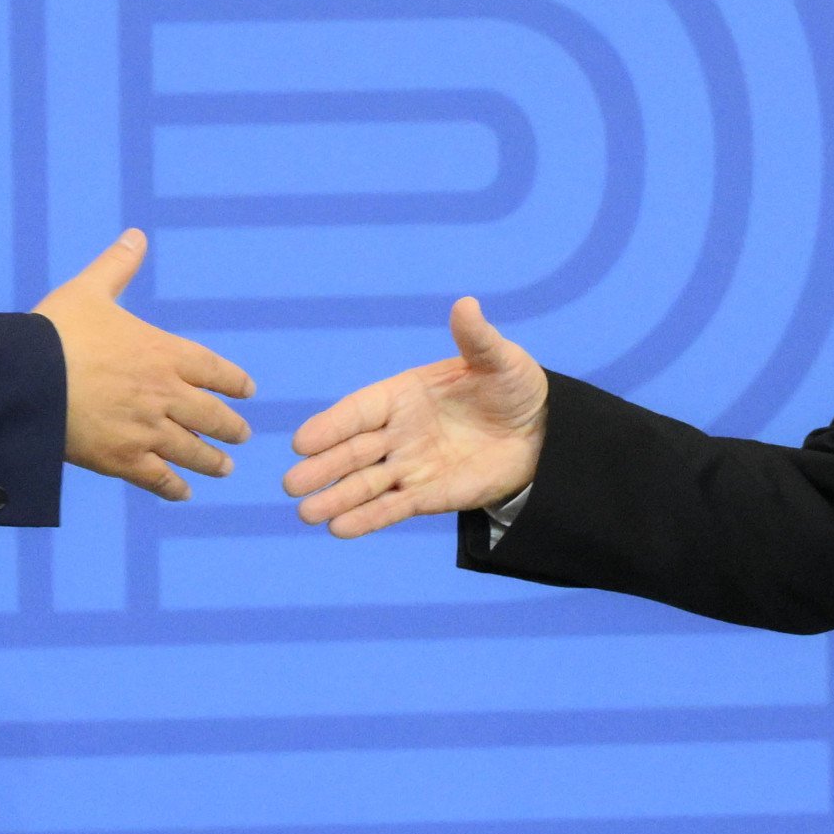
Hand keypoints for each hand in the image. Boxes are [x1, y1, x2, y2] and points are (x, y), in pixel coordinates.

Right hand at [37, 230, 252, 501]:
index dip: (234, 381)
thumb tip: (136, 235)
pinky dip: (174, 487)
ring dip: (212, 460)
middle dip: (231, 426)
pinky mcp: (122, 459)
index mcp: (162, 352)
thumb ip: (118, 266)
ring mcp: (146, 430)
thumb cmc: (56, 330)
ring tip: (225, 467)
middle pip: (212, 415)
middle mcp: (164, 394)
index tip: (248, 391)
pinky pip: (159, 478)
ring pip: (192, 450)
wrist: (26, 379)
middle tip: (243, 435)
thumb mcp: (90, 290)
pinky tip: (183, 492)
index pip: (214, 369)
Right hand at [283, 297, 547, 535]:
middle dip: (322, 468)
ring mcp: (411, 466)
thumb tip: (466, 304)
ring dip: (336, 498)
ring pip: (365, 484)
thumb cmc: (513, 387)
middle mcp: (399, 432)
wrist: (542, 432)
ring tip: (306, 514)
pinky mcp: (429, 495)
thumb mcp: (499, 360)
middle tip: (291, 484)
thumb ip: (476, 339)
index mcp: (403, 394)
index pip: (359, 411)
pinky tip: (339, 529)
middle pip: (353, 451)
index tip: (302, 442)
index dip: (331, 426)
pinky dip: (367, 519)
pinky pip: (392, 508)